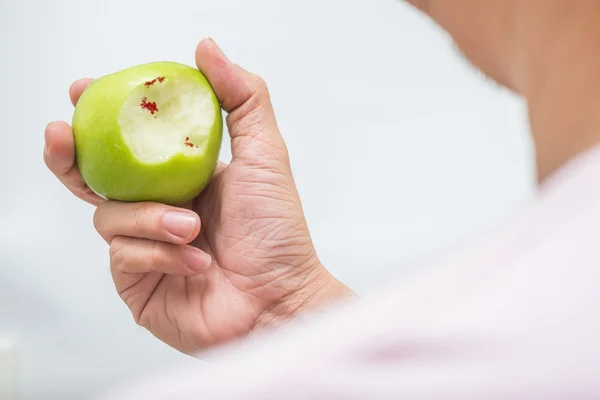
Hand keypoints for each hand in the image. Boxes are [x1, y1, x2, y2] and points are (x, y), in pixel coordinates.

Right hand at [44, 39, 350, 353]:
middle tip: (62, 135)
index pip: (130, 143)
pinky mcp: (137, 283)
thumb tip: (207, 49)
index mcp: (181, 177)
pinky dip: (158, 254)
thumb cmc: (276, 232)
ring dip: (149, 218)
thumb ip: (241, 98)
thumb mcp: (264, 154)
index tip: (82, 92)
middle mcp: (158, 209)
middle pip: (94, 177)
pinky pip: (123, 256)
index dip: (100, 118)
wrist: (279, 300)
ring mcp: (145, 246)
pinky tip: (194, 263)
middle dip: (70, 155)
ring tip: (190, 228)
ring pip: (109, 216)